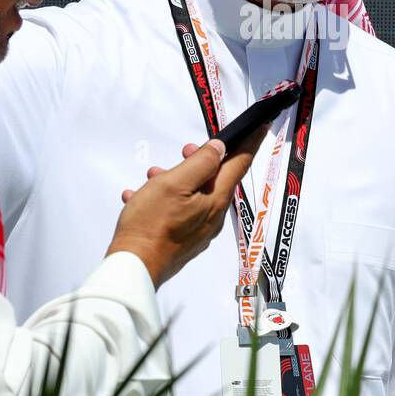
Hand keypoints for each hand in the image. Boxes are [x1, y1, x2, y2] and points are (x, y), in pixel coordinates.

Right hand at [107, 127, 265, 288]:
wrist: (134, 267)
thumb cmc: (150, 225)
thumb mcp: (174, 184)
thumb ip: (200, 163)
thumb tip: (220, 148)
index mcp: (215, 200)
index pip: (239, 164)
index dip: (250, 143)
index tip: (260, 128)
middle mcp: (212, 218)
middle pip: (215, 180)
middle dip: (202, 161)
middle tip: (186, 150)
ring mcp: (198, 232)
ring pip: (195, 196)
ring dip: (177, 180)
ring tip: (154, 175)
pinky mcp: (182, 242)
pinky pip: (179, 213)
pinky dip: (164, 200)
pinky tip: (141, 198)